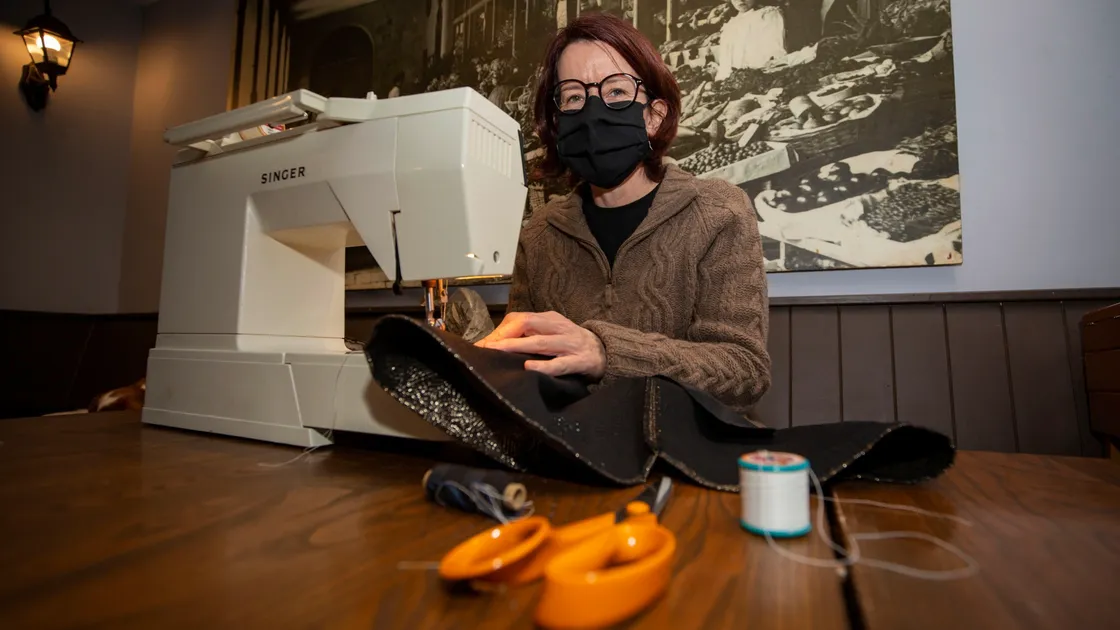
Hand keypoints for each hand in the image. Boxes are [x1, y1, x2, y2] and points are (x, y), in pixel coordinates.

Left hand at [476, 311, 606, 379]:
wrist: (606, 351)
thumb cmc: (570, 343)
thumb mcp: (551, 332)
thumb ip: (529, 334)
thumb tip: (496, 343)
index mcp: (549, 319)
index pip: (520, 318)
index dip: (500, 330)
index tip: (482, 344)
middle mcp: (558, 328)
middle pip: (527, 325)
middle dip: (503, 336)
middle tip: (484, 348)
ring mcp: (570, 344)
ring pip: (541, 343)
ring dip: (518, 347)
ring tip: (499, 352)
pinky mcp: (580, 361)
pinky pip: (560, 364)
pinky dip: (544, 366)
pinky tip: (529, 368)